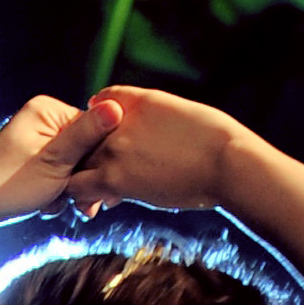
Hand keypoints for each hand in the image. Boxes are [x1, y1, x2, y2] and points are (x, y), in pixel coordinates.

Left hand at [0, 94, 112, 245]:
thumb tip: (117, 106)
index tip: (105, 190)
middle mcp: (40, 120)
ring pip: (70, 167)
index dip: (101, 160)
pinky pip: (54, 177)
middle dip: (83, 180)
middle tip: (82, 207)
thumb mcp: (56, 161)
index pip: (95, 128)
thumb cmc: (7, 184)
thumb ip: (87, 135)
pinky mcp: (27, 162)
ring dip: (68, 191)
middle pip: (84, 149)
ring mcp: (32, 142)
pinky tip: (43, 206)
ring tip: (54, 205)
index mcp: (47, 110)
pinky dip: (53, 194)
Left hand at [71, 85, 243, 213]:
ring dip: (81, 175)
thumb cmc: (215, 141)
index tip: (104, 141)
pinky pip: (81, 187)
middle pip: (84, 133)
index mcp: (138, 99)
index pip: (101, 102)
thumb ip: (157, 115)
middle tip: (92, 170)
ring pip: (77, 160)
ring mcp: (113, 148)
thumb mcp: (183, 113)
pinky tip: (98, 205)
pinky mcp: (114, 178)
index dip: (100, 125)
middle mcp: (117, 120)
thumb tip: (149, 124)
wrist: (226, 162)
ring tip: (91, 192)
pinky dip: (83, 197)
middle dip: (85, 151)